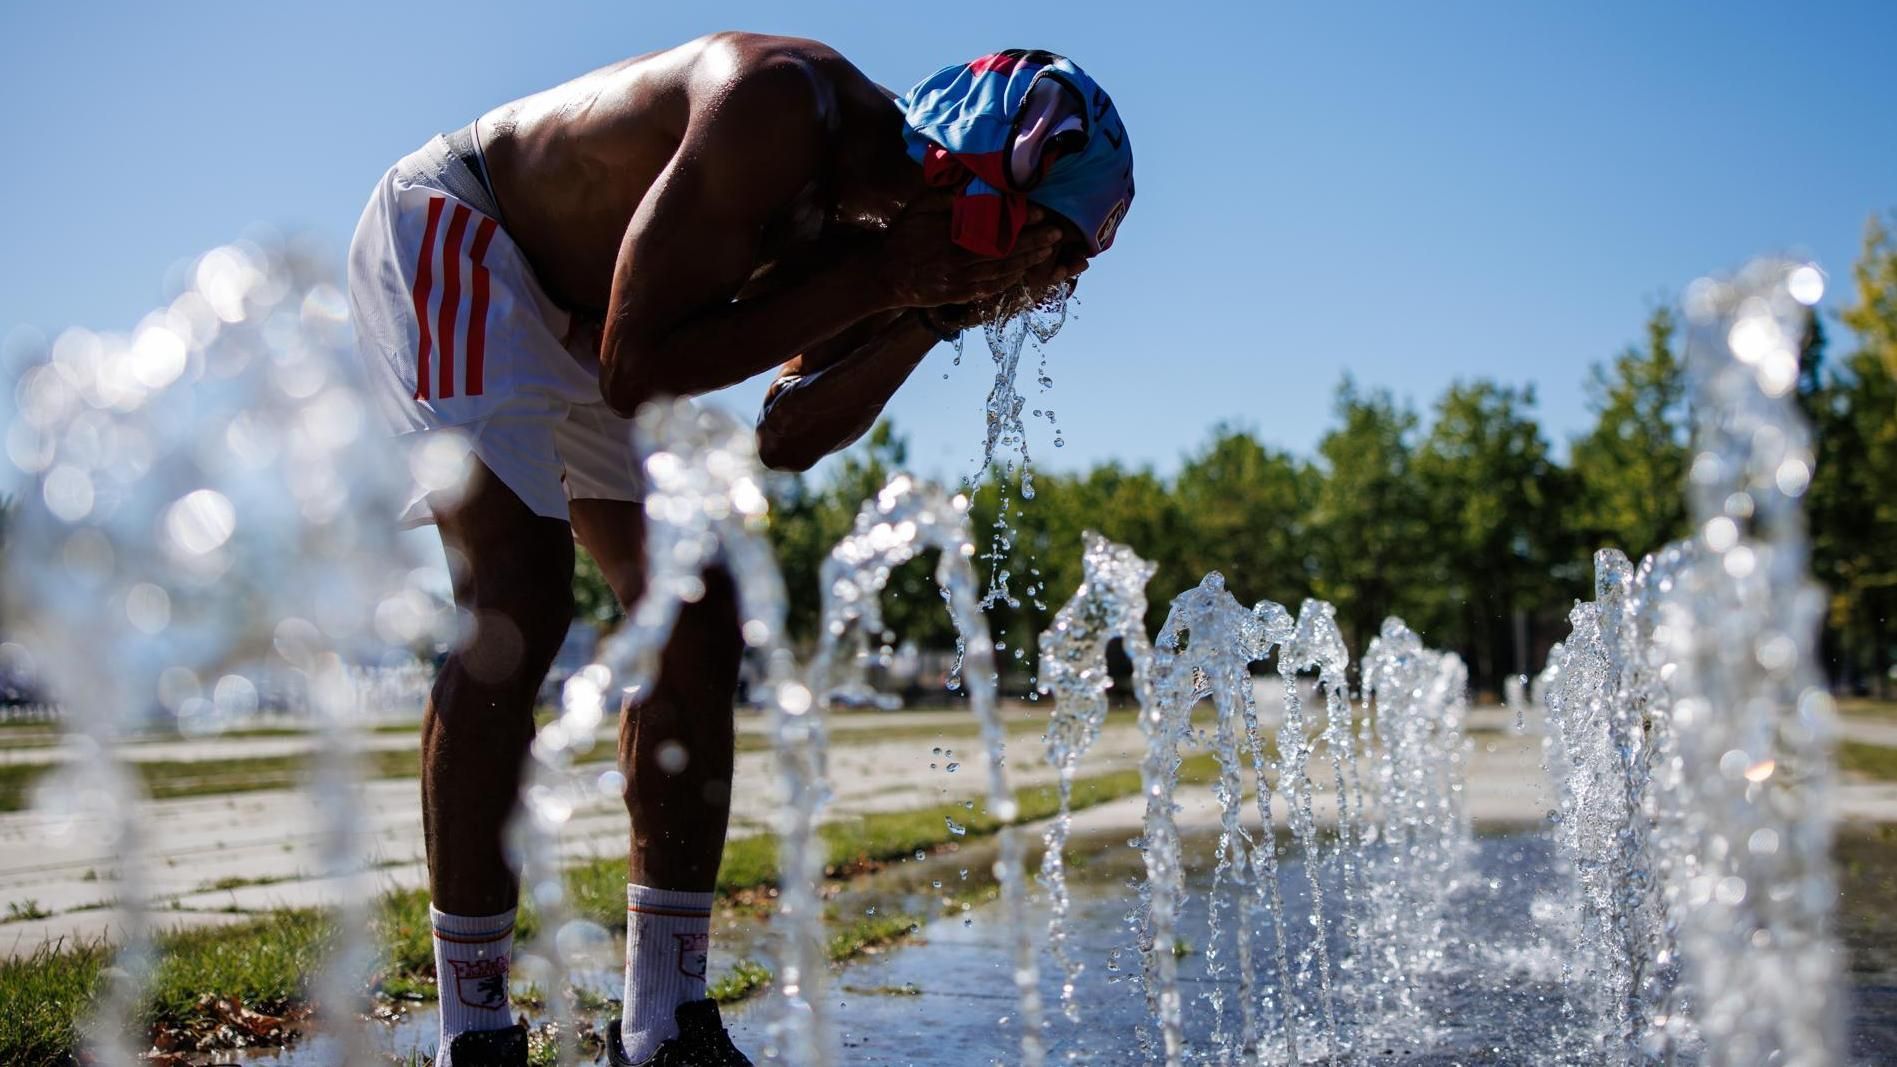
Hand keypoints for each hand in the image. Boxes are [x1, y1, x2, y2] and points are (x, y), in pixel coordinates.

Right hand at [873, 193, 1062, 307]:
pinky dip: (1010, 280)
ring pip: (1004, 272)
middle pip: (1007, 251)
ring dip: (1028, 262)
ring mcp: (963, 281)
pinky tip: (1023, 272)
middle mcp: (962, 261)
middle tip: (1057, 233)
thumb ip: (946, 195)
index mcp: (954, 237)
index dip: (1022, 221)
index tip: (1041, 213)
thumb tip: (972, 182)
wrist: (886, 275)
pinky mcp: (961, 295)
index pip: (996, 227)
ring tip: (1048, 251)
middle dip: (1035, 242)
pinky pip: (992, 288)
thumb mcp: (920, 207)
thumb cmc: (903, 237)